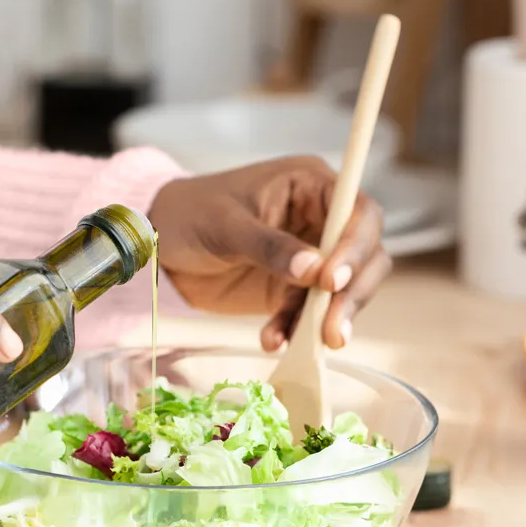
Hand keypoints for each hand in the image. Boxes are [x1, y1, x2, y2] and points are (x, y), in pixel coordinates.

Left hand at [147, 156, 388, 351]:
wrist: (160, 245)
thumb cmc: (190, 214)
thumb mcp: (225, 225)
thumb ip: (269, 246)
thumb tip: (313, 271)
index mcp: (311, 185)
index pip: (358, 212)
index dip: (355, 246)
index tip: (332, 281)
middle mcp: (321, 219)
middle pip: (365, 255)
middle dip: (352, 294)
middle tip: (331, 329)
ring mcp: (313, 256)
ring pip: (346, 290)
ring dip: (326, 318)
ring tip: (298, 341)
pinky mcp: (296, 289)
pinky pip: (312, 313)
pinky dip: (298, 329)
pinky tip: (273, 339)